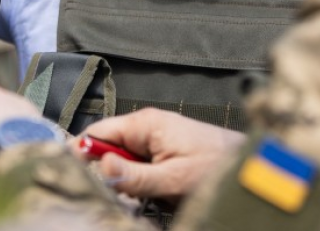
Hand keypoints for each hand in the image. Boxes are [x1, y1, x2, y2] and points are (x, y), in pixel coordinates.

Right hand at [76, 109, 243, 202]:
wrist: (246, 162)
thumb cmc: (216, 164)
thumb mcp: (173, 177)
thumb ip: (135, 175)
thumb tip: (99, 168)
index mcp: (144, 123)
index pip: (97, 133)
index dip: (82, 155)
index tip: (73, 178)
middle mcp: (145, 126)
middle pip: (106, 148)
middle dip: (104, 171)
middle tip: (111, 194)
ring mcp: (153, 138)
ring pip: (120, 159)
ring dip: (121, 179)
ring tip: (133, 196)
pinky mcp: (161, 151)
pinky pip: (136, 165)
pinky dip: (135, 180)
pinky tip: (145, 193)